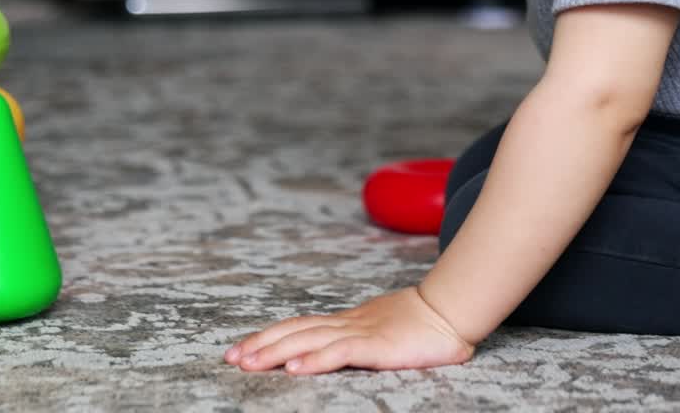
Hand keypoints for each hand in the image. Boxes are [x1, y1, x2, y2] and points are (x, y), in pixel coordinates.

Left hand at [223, 286, 475, 374]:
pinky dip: (314, 359)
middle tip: (230, 357)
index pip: (299, 326)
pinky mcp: (376, 347)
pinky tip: (294, 368)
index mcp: (346, 322)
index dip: (269, 336)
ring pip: (309, 340)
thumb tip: (332, 349)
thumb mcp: (379, 332)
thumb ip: (356, 340)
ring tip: (248, 363)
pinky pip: (339, 352)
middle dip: (261, 344)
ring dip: (275, 351)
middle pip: (295, 330)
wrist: (449, 312)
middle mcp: (346, 324)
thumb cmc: (418, 326)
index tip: (241, 348)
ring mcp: (360, 332)